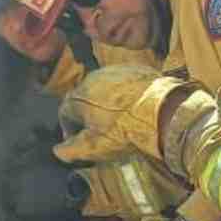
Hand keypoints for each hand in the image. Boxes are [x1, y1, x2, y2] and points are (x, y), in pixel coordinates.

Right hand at [54, 67, 216, 174]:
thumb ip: (71, 150)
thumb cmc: (125, 131)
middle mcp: (93, 78)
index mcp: (79, 95)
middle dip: (87, 115)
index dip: (68, 128)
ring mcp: (116, 71)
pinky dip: (124, 96)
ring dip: (105, 104)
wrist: (162, 111)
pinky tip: (133, 110)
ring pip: (104, 90)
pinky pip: (124, 84)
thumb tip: (58, 151)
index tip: (76, 140)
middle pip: (84, 98)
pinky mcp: (136, 69)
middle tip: (98, 132)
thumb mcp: (94, 147)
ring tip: (118, 121)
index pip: (65, 112)